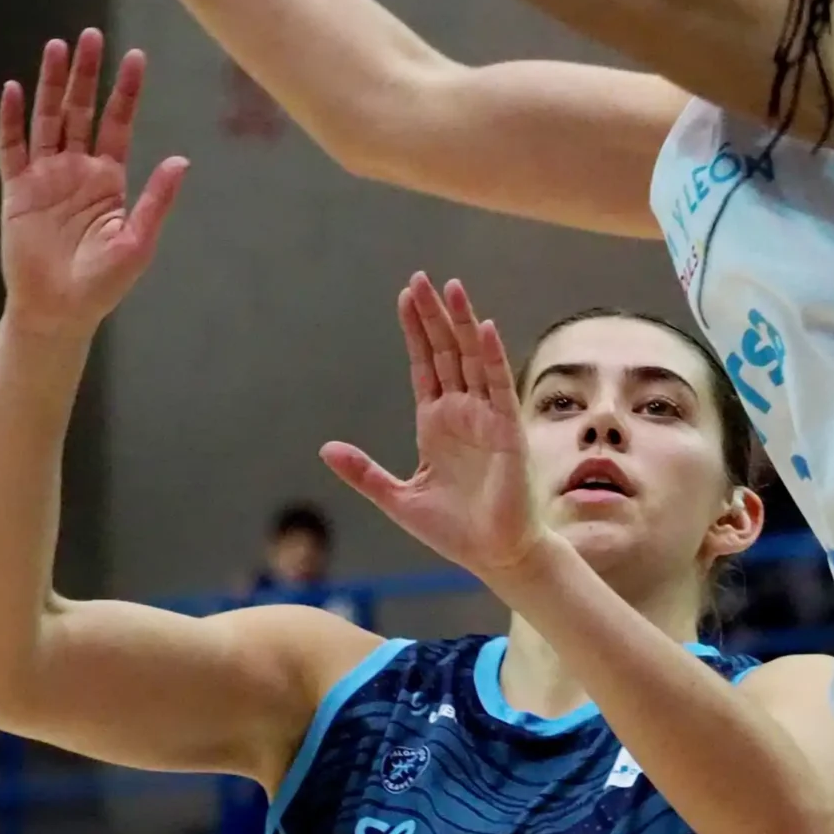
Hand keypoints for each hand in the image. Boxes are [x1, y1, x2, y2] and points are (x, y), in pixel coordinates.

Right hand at [0, 32, 187, 337]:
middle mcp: (76, 169)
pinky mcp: (16, 190)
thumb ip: (156, 199)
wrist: (60, 309)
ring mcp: (45, 176)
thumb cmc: (103, 282)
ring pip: (48, 119)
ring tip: (57, 47)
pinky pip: (11, 147)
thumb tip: (180, 160)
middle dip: (87, 74)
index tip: (136, 57)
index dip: (125, 91)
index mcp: (108, 179)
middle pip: (81, 110)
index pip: (118, 123)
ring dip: (52, 85)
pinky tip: (14, 90)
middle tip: (93, 35)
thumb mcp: (137, 241)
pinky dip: (11, 120)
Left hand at [322, 276, 544, 582]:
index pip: (424, 364)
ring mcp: (486, 418)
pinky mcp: (507, 432)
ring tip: (451, 287)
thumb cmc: (453, 530)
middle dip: (433, 315)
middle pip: (447, 351)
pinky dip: (494, 357)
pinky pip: (499, 387)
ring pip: (473, 359)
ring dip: (463, 324)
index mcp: (436, 423)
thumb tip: (325, 448)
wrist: (492, 555)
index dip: (415, 331)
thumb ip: (364, 472)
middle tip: (421, 277)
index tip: (405, 296)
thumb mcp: (398, 498)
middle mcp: (463, 412)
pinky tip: (486, 328)